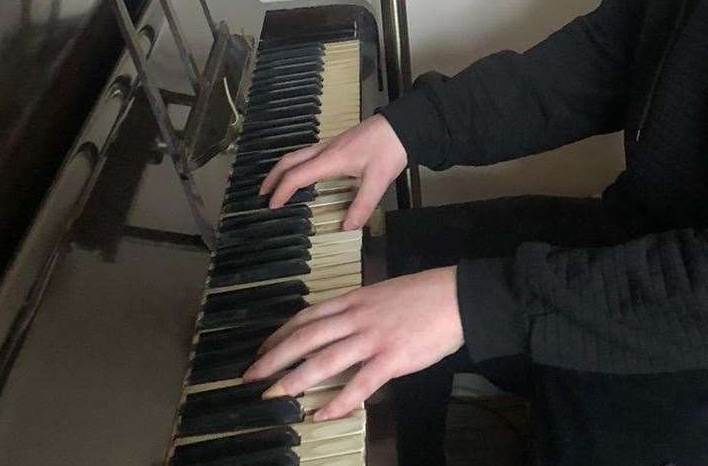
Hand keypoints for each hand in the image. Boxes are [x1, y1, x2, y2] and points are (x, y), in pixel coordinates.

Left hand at [241, 267, 463, 418]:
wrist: (456, 297)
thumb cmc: (424, 294)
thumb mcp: (384, 293)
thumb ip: (360, 308)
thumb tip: (340, 326)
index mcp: (355, 299)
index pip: (308, 316)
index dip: (281, 334)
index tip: (263, 349)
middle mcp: (357, 316)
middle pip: (306, 337)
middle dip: (274, 358)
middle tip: (251, 376)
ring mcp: (373, 338)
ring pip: (324, 359)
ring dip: (294, 379)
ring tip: (273, 396)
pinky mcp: (391, 359)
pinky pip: (358, 385)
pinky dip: (337, 402)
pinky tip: (321, 414)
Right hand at [258, 113, 407, 229]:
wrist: (402, 125)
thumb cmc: (389, 149)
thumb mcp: (378, 181)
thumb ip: (362, 205)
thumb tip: (346, 227)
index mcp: (331, 160)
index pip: (296, 176)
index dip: (281, 192)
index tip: (272, 207)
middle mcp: (326, 150)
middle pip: (289, 160)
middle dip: (272, 177)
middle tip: (262, 195)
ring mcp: (331, 144)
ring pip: (298, 154)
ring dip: (283, 169)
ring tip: (276, 185)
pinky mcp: (338, 143)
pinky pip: (309, 154)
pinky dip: (297, 165)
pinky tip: (304, 174)